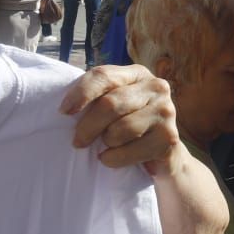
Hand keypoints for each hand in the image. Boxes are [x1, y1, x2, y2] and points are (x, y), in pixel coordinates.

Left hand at [59, 65, 180, 174]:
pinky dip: (113, 159)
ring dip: (105, 143)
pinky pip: (128, 152)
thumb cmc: (128, 126)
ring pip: (119, 129)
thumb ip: (97, 98)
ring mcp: (166, 111)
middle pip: (110, 104)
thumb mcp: (113, 105)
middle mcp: (156, 87)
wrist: (163, 154)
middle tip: (78, 142)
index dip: (80, 93)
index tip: (63, 112)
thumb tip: (66, 108)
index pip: (103, 75)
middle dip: (87, 127)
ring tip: (107, 145)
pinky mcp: (169, 138)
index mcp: (137, 73)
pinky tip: (112, 158)